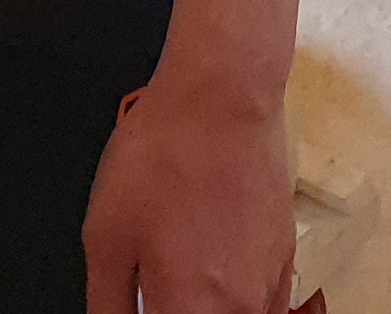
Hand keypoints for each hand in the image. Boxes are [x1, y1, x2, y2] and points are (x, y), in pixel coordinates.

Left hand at [83, 72, 297, 313]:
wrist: (223, 96)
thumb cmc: (165, 154)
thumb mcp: (104, 236)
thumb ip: (109, 305)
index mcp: (190, 309)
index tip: (140, 300)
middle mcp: (240, 310)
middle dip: (173, 307)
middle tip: (154, 282)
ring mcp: (271, 287)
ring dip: (205, 306)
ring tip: (182, 265)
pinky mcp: (286, 258)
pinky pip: (262, 305)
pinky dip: (234, 299)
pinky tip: (210, 265)